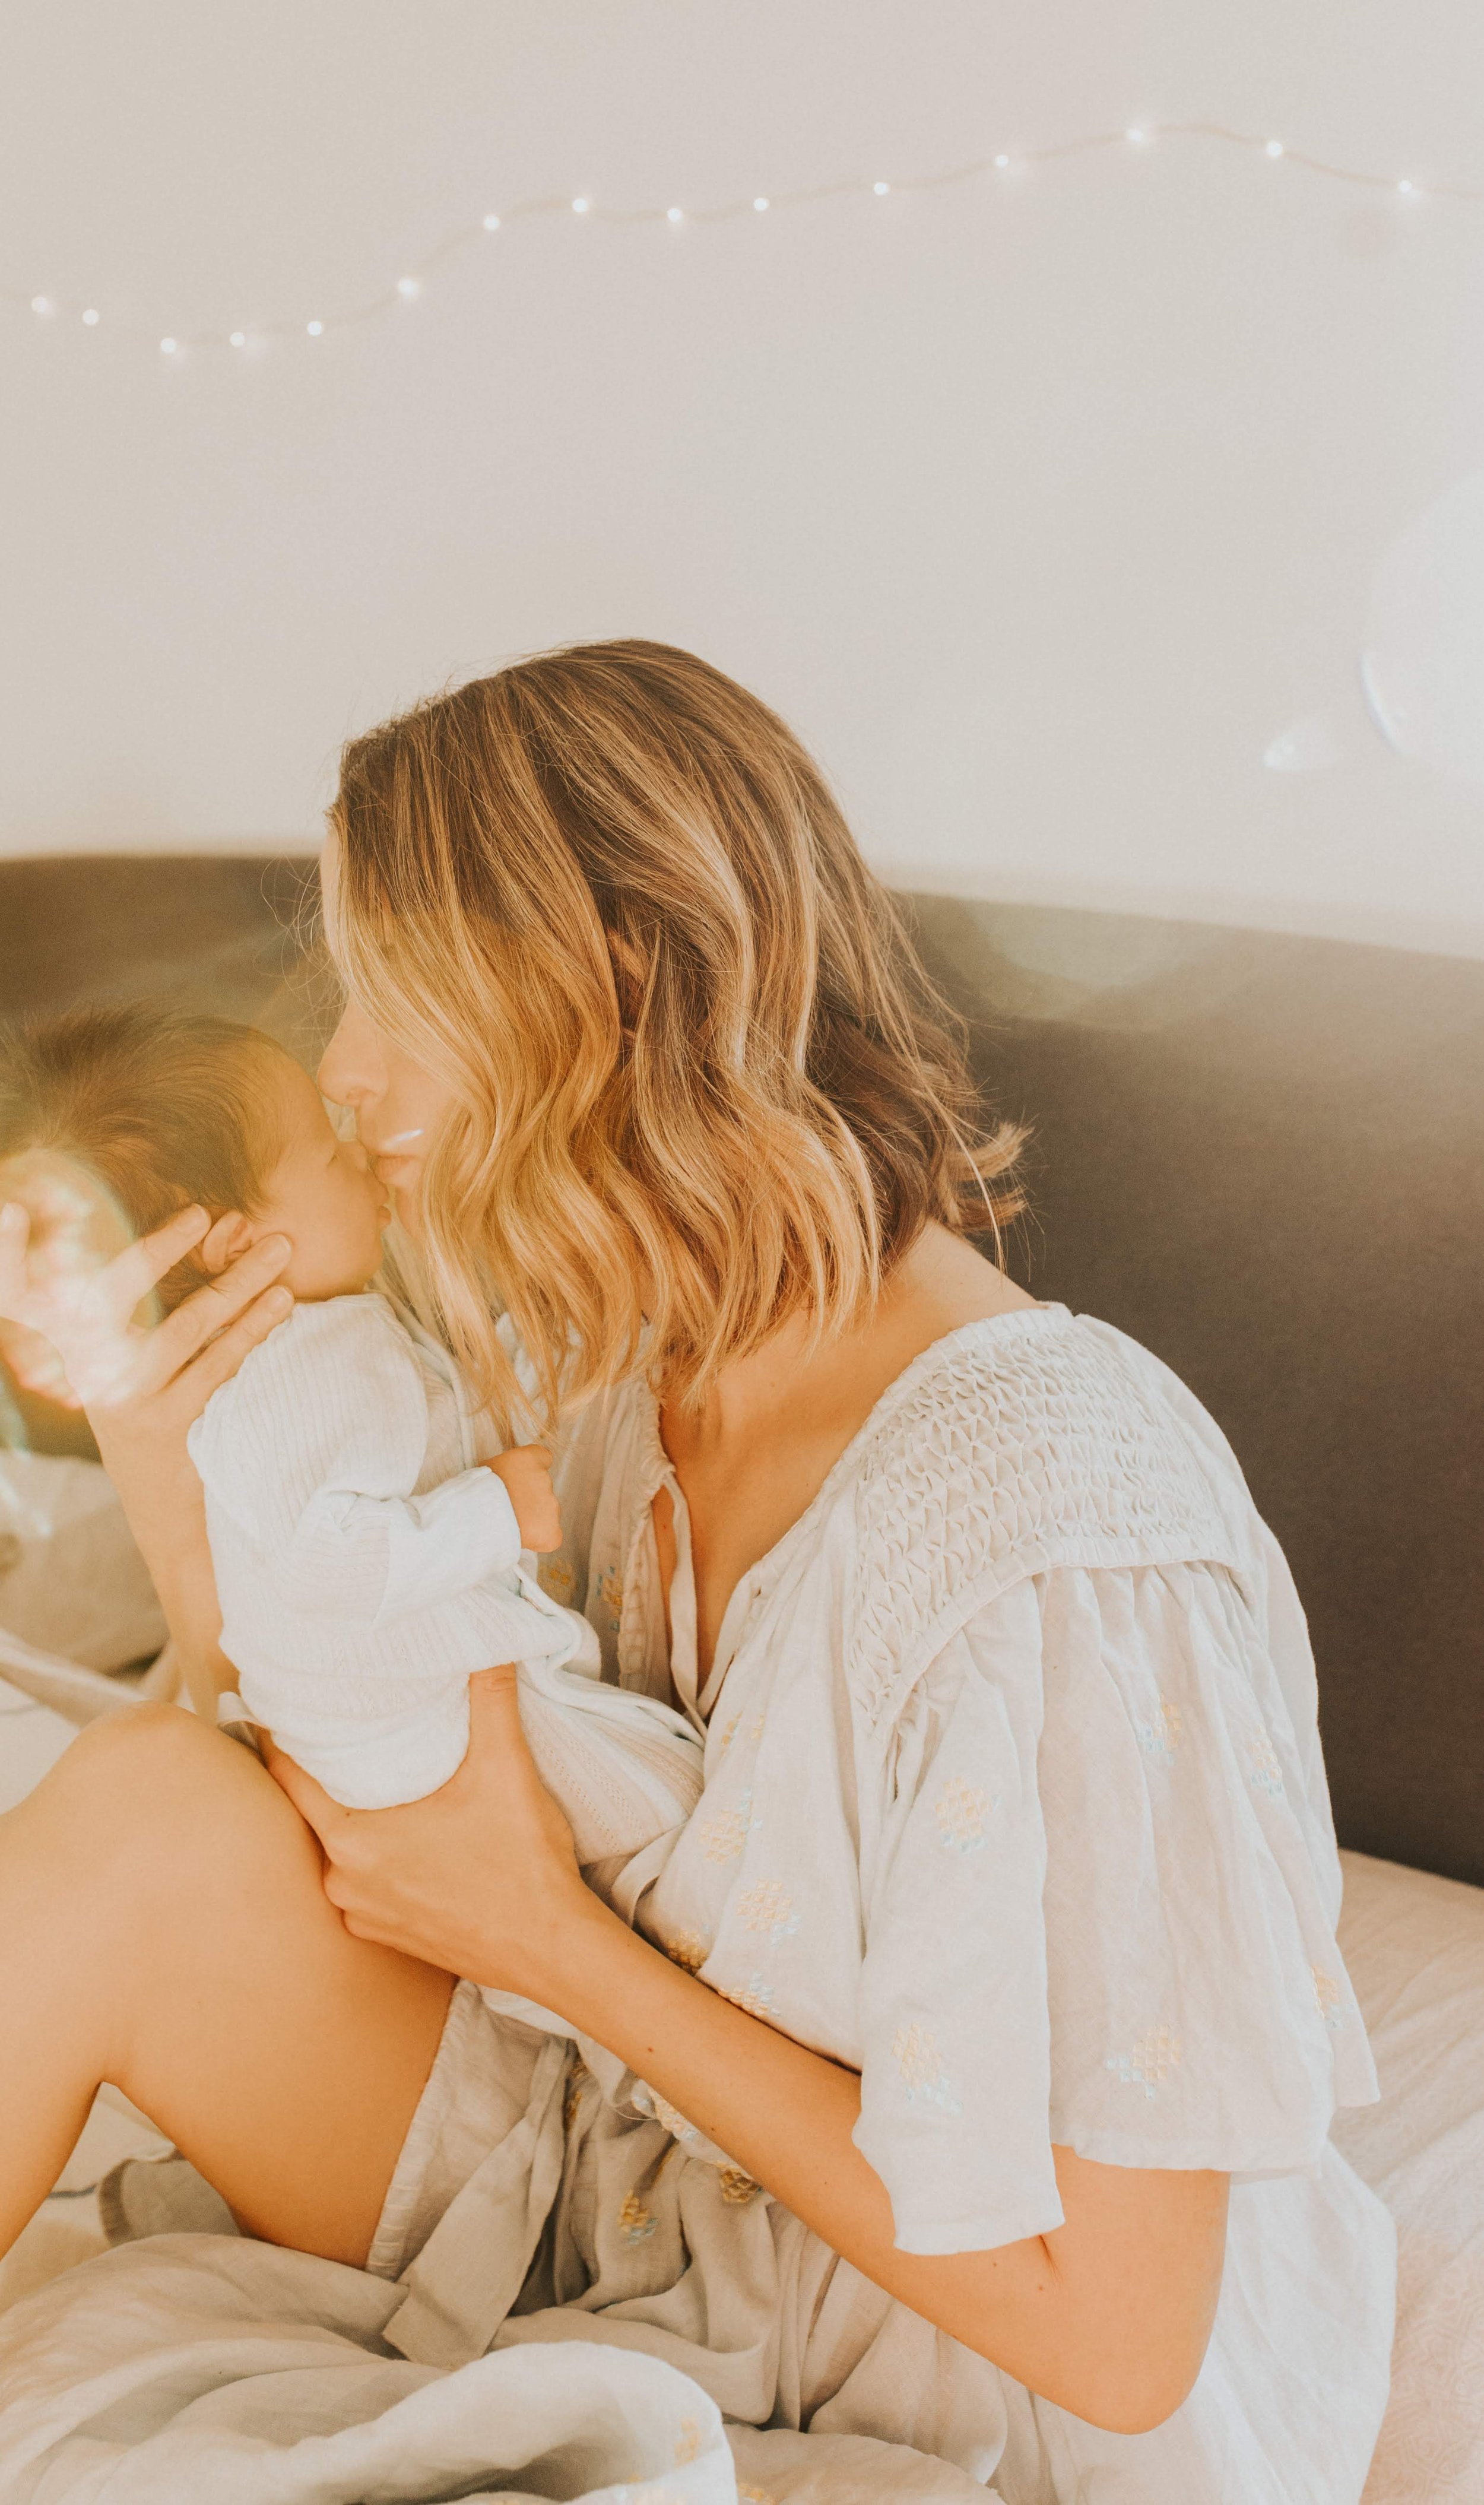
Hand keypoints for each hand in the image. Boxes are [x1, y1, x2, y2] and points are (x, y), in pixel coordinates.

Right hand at [0, 1193, 291, 1525]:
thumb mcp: (122, 1365)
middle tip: (208, 1213)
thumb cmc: (151, 1413)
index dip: (9, 1255)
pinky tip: (282, 1304)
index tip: (13, 1209)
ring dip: (238, 1282)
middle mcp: (87, 1373)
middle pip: (114, 1295)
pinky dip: (254, 1329)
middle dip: (158, 1248)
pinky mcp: (168, 1428)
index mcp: (71, 1348)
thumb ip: (135, 1311)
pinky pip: (219, 1366)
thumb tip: (193, 1232)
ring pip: (187, 1326)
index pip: (27, 1293)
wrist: (164, 1509)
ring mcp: (125, 1402)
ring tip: (279, 1250)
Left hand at [259, 1667, 608, 2001]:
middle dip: (325, 1777)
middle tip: (338, 1734)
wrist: (552, 1949)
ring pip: (339, 1854)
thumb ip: (492, 1700)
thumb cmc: (522, 1865)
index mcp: (355, 1843)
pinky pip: (362, 1887)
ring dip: (352, 1822)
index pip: (291, 1780)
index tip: (278, 1708)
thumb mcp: (506, 1770)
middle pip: (315, 1815)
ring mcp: (365, 1917)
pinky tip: (403, 1839)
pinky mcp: (388, 1938)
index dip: (282, 1740)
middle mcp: (345, 1885)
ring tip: (372, 1784)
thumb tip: (492, 1643)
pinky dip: (373, 1861)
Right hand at [486, 1443, 561, 1552]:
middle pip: (543, 1489)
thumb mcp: (489, 1468)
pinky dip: (540, 1538)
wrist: (474, 1517)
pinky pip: (551, 1536)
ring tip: (508, 1524)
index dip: (531, 1471)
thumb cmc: (475, 1492)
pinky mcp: (551, 1531)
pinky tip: (522, 1538)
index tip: (521, 1480)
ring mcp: (551, 1506)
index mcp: (529, 1459)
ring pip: (546, 1512)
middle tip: (507, 1507)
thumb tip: (508, 1478)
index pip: (542, 1458)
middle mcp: (544, 1479)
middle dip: (529, 1498)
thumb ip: (508, 1470)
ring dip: (532, 1518)